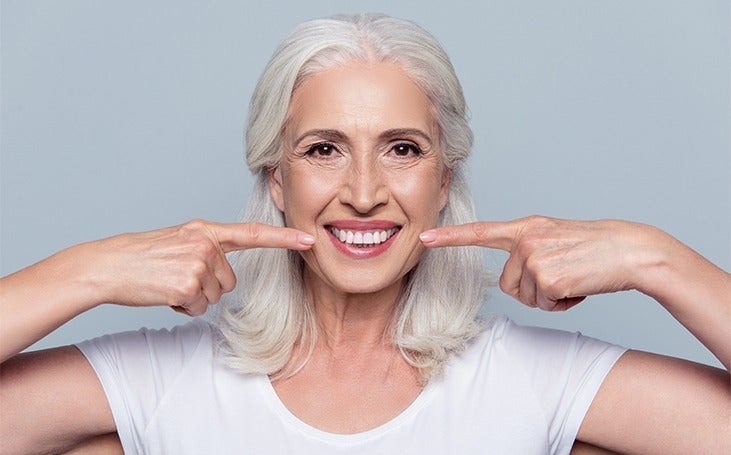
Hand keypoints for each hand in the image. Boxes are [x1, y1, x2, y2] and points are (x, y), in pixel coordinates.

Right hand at [87, 220, 314, 315]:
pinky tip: (164, 294)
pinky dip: (183, 308)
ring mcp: (197, 263)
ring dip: (195, 298)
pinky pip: (199, 308)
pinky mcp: (188, 284)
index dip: (283, 239)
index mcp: (205, 230)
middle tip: (177, 277)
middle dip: (208, 286)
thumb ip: (208, 248)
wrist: (108, 265)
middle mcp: (205, 243)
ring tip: (169, 283)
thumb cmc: (143, 256)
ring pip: (216, 296)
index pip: (252, 234)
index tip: (309, 239)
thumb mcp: (179, 240)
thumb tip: (227, 274)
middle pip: (230, 281)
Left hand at [420, 216, 659, 310]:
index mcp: (527, 227)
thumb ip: (529, 250)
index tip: (423, 239)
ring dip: (549, 298)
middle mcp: (526, 239)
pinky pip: (544, 305)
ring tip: (573, 278)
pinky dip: (563, 304)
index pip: (481, 232)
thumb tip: (513, 280)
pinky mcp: (546, 276)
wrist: (629, 250)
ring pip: (525, 297)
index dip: (451, 238)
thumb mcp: (556, 239)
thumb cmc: (595, 249)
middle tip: (562, 277)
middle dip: (532, 291)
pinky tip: (579, 287)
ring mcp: (534, 257)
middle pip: (507, 284)